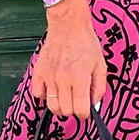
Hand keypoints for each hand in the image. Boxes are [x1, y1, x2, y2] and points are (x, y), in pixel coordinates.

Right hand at [32, 0, 106, 118]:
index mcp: (80, 77)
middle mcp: (63, 78)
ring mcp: (49, 76)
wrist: (68, 25)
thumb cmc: (86, 43)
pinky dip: (45, 96)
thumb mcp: (100, 65)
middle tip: (77, 102)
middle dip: (73, 110)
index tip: (86, 109)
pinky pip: (38, 94)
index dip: (85, 113)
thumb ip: (99, 87)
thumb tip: (94, 104)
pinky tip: (53, 89)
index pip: (80, 110)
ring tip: (66, 98)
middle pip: (66, 110)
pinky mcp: (38, 71)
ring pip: (52, 106)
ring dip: (60, 106)